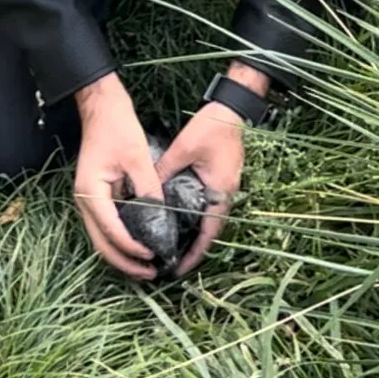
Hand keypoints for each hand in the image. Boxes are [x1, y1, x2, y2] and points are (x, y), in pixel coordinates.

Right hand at [73, 72, 162, 280]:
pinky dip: (121, 237)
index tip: (153, 256)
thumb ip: (148, 188)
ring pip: (102, 236)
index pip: (110, 229)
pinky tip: (140, 242)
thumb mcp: (137, 157)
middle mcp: (85, 200)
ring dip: (122, 253)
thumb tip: (161, 216)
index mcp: (90, 192)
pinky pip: (107, 223)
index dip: (131, 247)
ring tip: (147, 265)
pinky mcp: (97, 194)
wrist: (102, 107)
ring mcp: (89, 198)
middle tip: (150, 273)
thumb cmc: (118, 127)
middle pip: (101, 242)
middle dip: (124, 261)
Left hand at [156, 62, 268, 276]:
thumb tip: (145, 191)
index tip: (177, 270)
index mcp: (220, 191)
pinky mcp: (223, 178)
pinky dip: (197, 217)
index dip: (194, 254)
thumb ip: (164, 170)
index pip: (209, 233)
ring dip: (194, 233)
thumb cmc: (212, 126)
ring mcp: (226, 186)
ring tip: (172, 245)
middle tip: (169, 262)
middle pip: (210, 230)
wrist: (233, 107)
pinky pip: (210, 205)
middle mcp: (227, 193)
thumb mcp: (184, 148)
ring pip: (210, 218)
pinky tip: (180, 218)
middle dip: (192, 248)